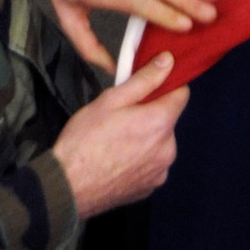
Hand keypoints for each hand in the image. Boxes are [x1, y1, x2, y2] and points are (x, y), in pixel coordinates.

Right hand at [52, 54, 188, 218]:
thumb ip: (144, 79)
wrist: (67, 187)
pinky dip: (140, 161)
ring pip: (160, 144)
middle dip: (151, 114)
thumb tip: (169, 60)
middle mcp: (168, 149)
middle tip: (122, 116)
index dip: (165, 86)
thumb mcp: (111, 100)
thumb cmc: (86, 139)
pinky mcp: (149, 189)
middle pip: (168, 120)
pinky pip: (151, 166)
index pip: (181, 94)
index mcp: (161, 123)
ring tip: (117, 141)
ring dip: (146, 139)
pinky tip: (117, 161)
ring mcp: (160, 173)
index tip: (147, 87)